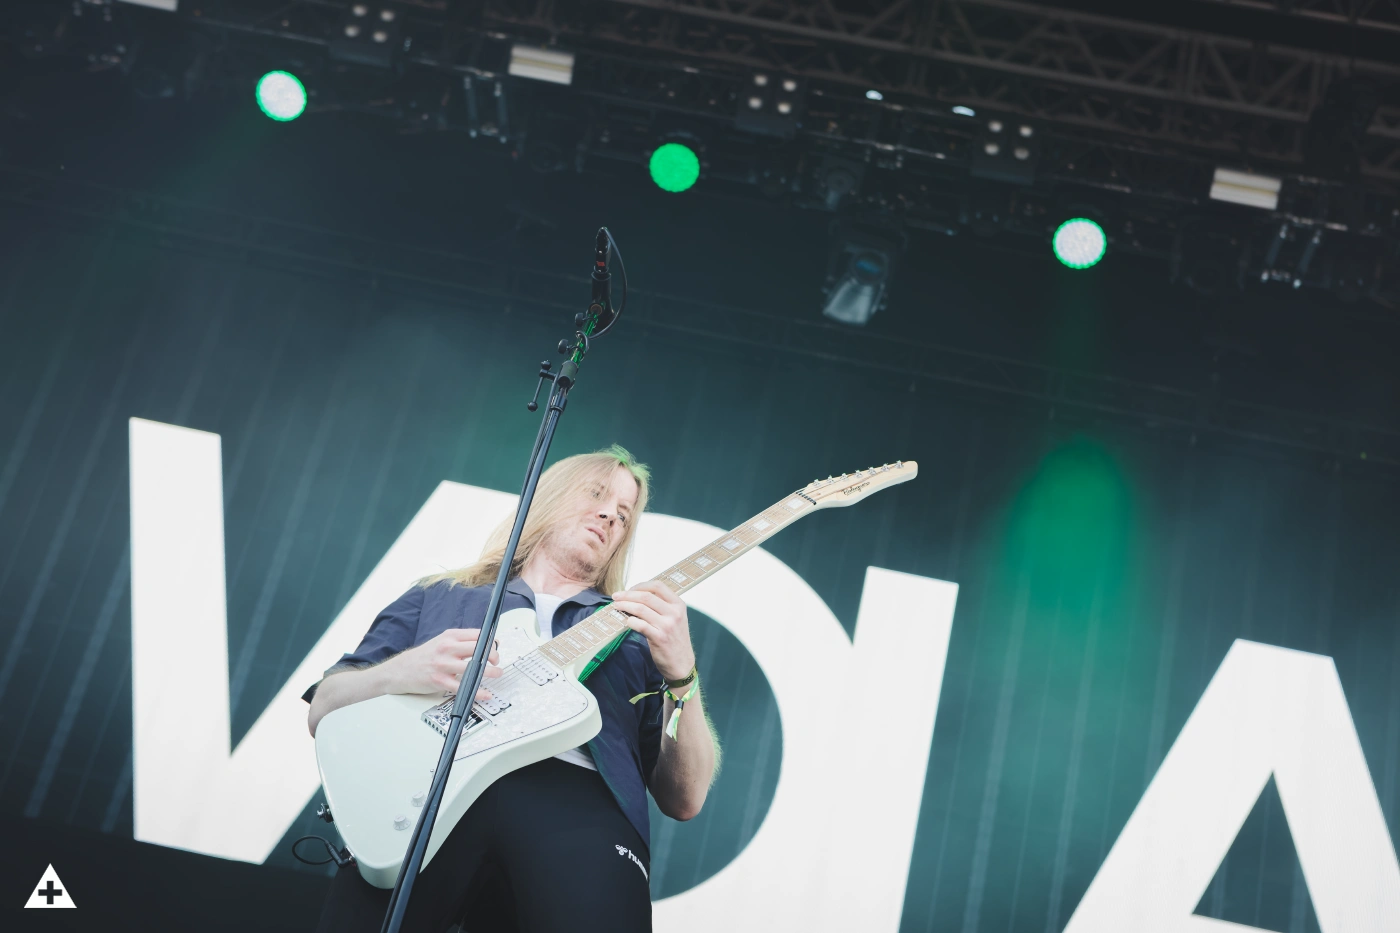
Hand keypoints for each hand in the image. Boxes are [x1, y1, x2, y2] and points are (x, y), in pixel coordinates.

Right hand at [380, 628, 502, 697]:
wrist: (400, 669)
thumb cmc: (424, 656)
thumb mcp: (442, 641)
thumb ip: (461, 642)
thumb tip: (485, 644)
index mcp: (450, 636)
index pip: (478, 634)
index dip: (491, 642)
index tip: (496, 648)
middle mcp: (447, 648)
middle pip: (478, 648)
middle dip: (493, 655)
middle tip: (496, 662)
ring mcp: (443, 664)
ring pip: (473, 667)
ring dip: (490, 672)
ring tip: (496, 674)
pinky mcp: (439, 681)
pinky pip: (462, 687)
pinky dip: (477, 691)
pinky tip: (484, 693)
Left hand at [609, 582, 695, 681]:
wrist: (682, 663)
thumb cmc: (675, 640)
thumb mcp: (675, 618)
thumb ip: (661, 606)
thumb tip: (636, 596)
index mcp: (678, 604)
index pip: (658, 586)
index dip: (640, 585)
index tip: (629, 589)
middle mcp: (674, 613)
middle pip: (646, 596)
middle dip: (627, 595)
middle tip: (616, 596)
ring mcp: (667, 625)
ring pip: (641, 609)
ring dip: (625, 606)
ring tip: (616, 606)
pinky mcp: (660, 638)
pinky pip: (640, 625)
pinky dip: (630, 621)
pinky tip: (626, 621)